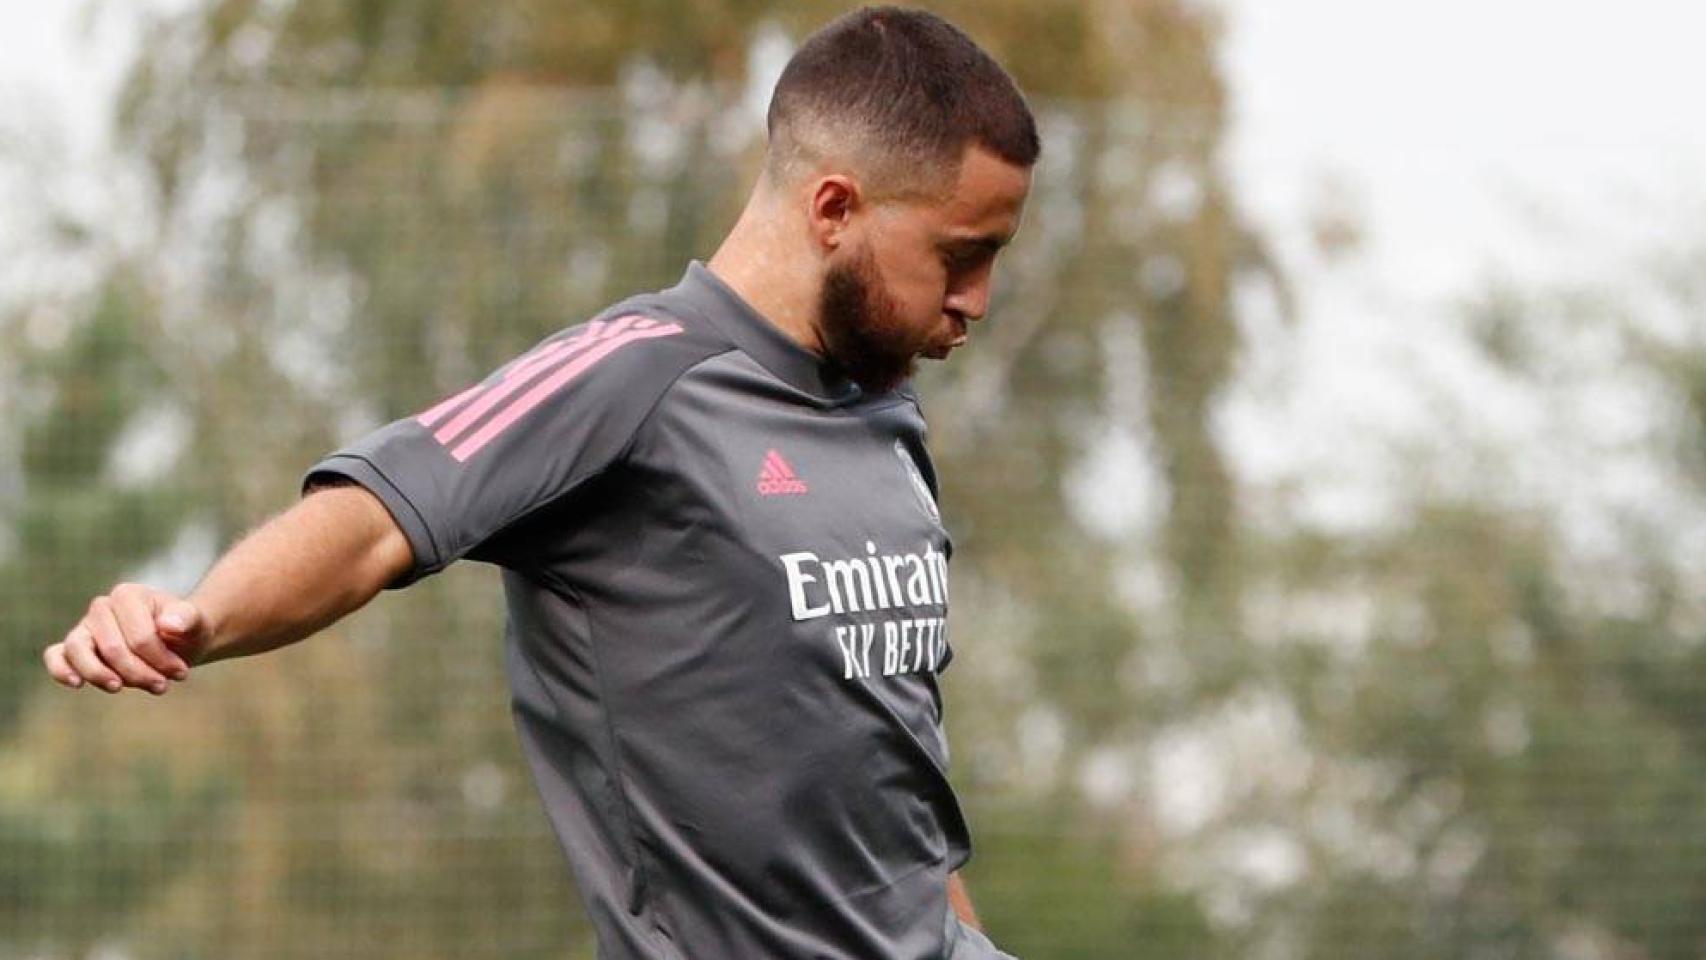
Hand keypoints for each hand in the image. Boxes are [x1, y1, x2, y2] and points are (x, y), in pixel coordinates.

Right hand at [42, 583, 208, 694]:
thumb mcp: (196, 623)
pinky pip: (56, 655)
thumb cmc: (185, 631)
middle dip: (139, 673)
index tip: (181, 673)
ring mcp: (85, 627)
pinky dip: (61, 669)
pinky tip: (77, 683)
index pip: (140, 636)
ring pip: (78, 651)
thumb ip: (187, 618)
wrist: (178, 641)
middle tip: (163, 687)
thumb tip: (168, 626)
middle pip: (112, 649)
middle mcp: (101, 608)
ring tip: (121, 688)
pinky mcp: (74, 647)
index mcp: (128, 595)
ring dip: (101, 676)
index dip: (160, 660)